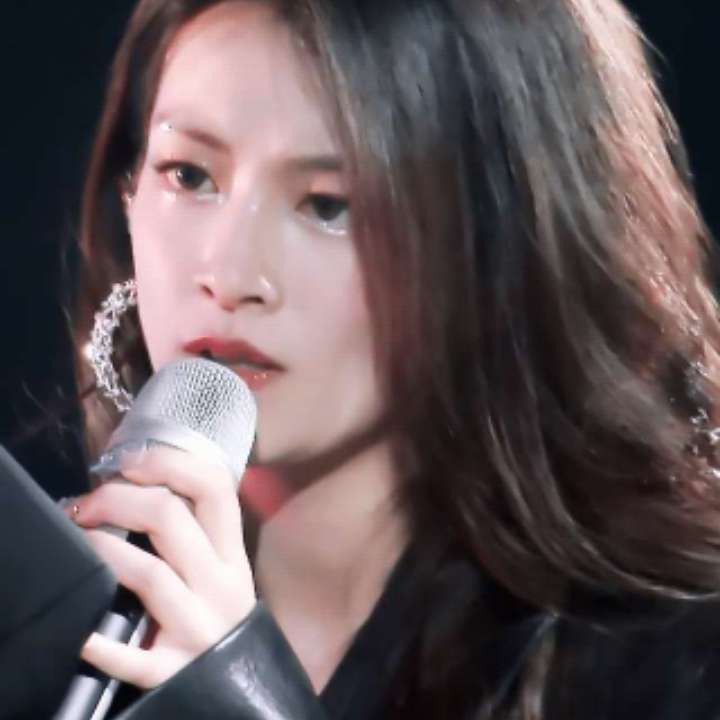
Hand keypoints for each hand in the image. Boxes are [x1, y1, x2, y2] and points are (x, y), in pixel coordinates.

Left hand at [68, 445, 255, 688]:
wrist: (238, 689)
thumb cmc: (218, 618)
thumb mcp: (222, 572)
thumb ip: (196, 534)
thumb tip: (140, 485)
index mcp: (232, 554)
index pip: (214, 487)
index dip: (170, 463)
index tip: (129, 461)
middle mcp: (221, 584)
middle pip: (171, 518)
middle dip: (117, 499)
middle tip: (86, 505)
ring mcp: (199, 626)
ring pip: (148, 573)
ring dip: (102, 550)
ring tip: (79, 540)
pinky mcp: (173, 669)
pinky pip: (132, 655)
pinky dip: (103, 643)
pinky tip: (86, 633)